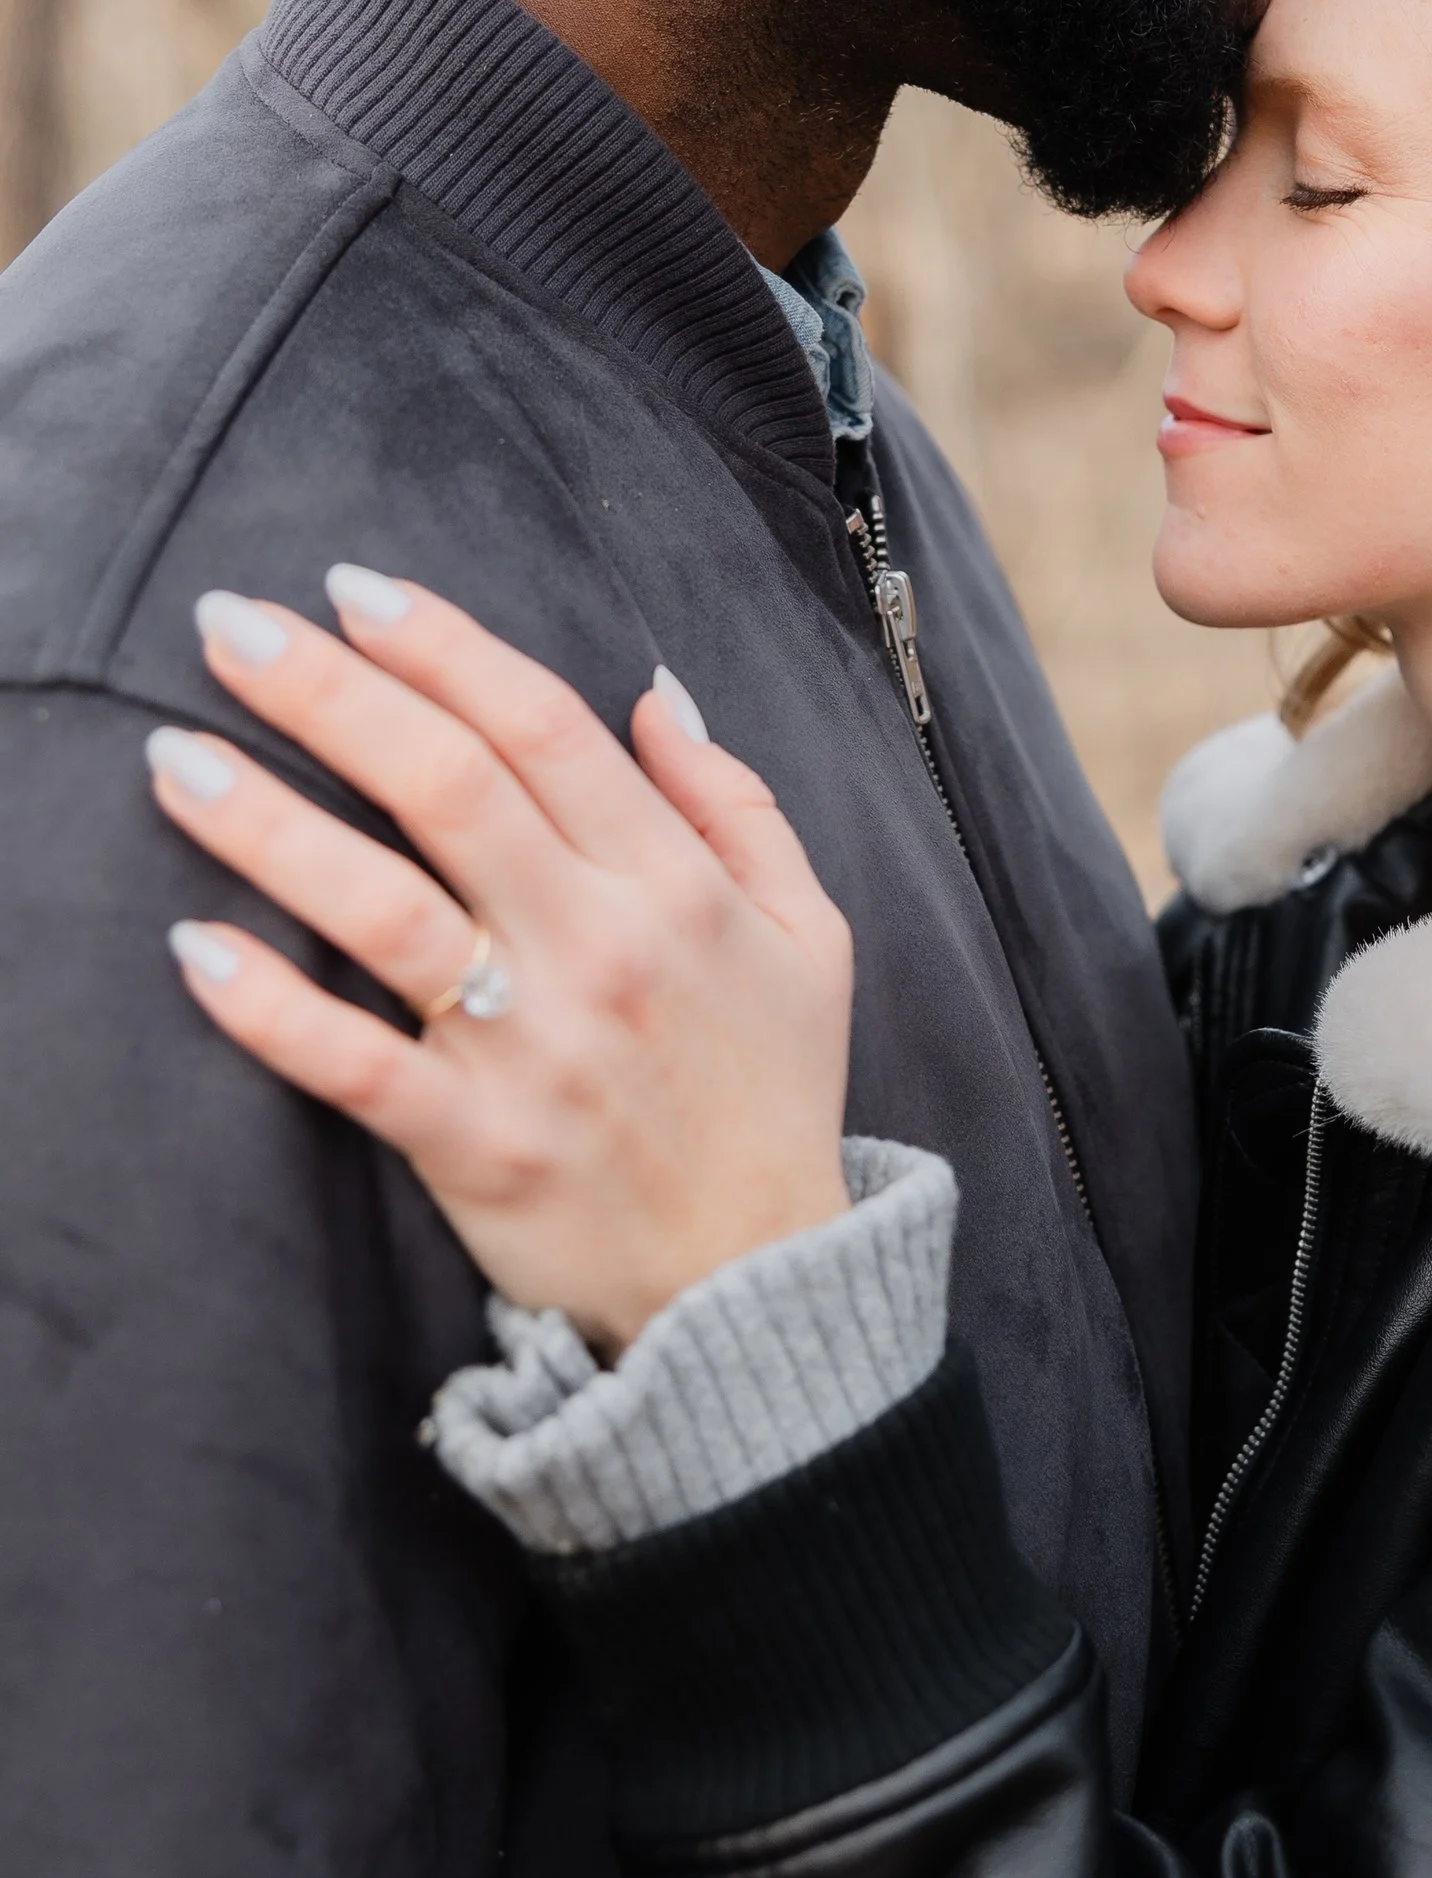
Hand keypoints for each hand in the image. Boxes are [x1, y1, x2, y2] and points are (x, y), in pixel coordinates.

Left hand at [147, 572, 853, 1353]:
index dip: (443, 646)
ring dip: (269, 822)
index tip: (352, 588)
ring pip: (385, 907)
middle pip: (447, 786)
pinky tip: (196, 950)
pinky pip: (356, 1066)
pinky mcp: (477, 1148)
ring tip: (173, 759)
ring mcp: (535, 1050)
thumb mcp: (812, 935)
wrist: (763, 1289)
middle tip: (226, 625)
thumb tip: (654, 693)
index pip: (542, 727)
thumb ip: (738, 804)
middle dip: (328, 690)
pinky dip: (272, 1012)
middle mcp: (602, 948)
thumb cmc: (775, 1095)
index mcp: (676, 884)